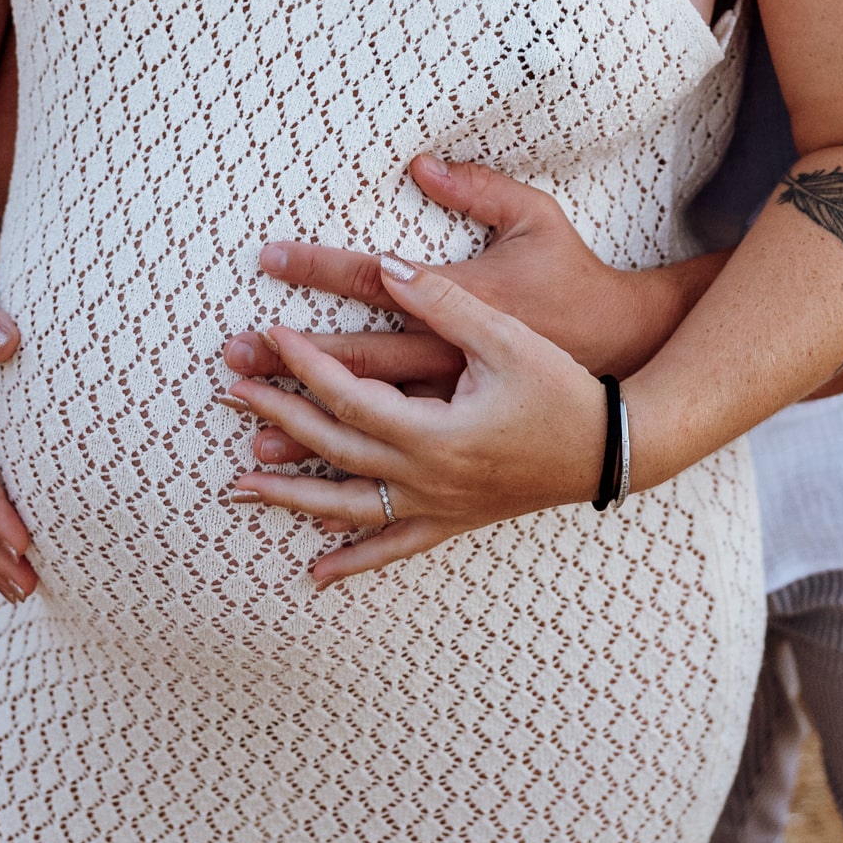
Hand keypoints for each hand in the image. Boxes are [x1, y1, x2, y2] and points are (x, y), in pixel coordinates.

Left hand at [222, 253, 607, 588]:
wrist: (611, 447)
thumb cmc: (562, 386)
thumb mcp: (506, 334)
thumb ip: (442, 302)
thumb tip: (387, 268)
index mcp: (435, 432)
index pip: (349, 395)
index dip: (304, 363)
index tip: (270, 334)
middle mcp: (426, 478)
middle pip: (333, 447)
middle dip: (277, 416)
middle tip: (231, 390)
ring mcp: (436, 507)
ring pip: (346, 507)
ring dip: (290, 494)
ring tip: (240, 485)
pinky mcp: (452, 521)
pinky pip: (391, 546)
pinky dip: (351, 560)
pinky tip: (316, 574)